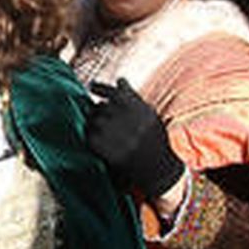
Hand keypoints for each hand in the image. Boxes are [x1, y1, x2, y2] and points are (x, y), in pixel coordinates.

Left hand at [87, 79, 184, 199]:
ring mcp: (115, 133)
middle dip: (100, 111)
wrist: (158, 168)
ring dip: (96, 124)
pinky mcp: (105, 148)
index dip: (100, 87)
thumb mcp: (149, 114)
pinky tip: (103, 142)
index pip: (113, 91)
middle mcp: (126, 118)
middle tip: (106, 121)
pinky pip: (90, 136)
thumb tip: (119, 80)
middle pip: (100, 106)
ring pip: (94, 120)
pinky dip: (93, 137)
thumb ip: (133, 97)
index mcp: (138, 107)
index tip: (92, 86)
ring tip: (107, 133)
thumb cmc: (153, 139)